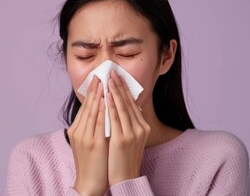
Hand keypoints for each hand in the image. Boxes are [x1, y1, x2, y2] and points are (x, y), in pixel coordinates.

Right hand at [67, 76, 107, 195]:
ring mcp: (84, 137)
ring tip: (103, 82)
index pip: (84, 107)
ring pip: (91, 112)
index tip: (97, 79)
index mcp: (76, 130)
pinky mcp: (92, 143)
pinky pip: (97, 123)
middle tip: (100, 75)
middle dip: (94, 89)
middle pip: (86, 106)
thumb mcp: (88, 142)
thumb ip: (91, 128)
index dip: (91, 92)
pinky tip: (105, 100)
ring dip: (97, 95)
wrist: (89, 183)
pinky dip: (101, 110)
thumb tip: (101, 112)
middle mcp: (78, 131)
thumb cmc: (92, 163)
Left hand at [107, 70, 150, 185]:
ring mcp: (132, 134)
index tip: (117, 77)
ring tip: (108, 79)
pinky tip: (106, 96)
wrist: (125, 178)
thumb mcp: (131, 138)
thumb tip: (124, 108)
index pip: (132, 103)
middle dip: (119, 86)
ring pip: (122, 107)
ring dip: (114, 91)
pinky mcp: (123, 139)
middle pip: (128, 102)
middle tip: (112, 72)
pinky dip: (111, 105)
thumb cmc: (124, 158)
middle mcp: (140, 128)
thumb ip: (129, 123)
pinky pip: (115, 118)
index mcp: (143, 127)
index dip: (124, 89)